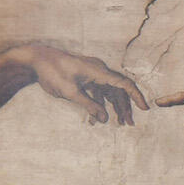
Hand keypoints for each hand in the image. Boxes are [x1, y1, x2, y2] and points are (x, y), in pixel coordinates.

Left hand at [11, 44, 151, 125]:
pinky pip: (97, 91)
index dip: (136, 97)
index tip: (145, 109)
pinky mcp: (85, 77)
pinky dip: (98, 104)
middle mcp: (99, 70)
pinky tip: (94, 120)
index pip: (124, 84)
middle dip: (125, 107)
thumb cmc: (53, 73)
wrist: (38, 60)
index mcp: (99, 71)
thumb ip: (89, 106)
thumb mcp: (71, 92)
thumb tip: (105, 119)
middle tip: (128, 124)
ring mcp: (92, 73)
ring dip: (113, 107)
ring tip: (117, 124)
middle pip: (119, 90)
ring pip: (109, 91)